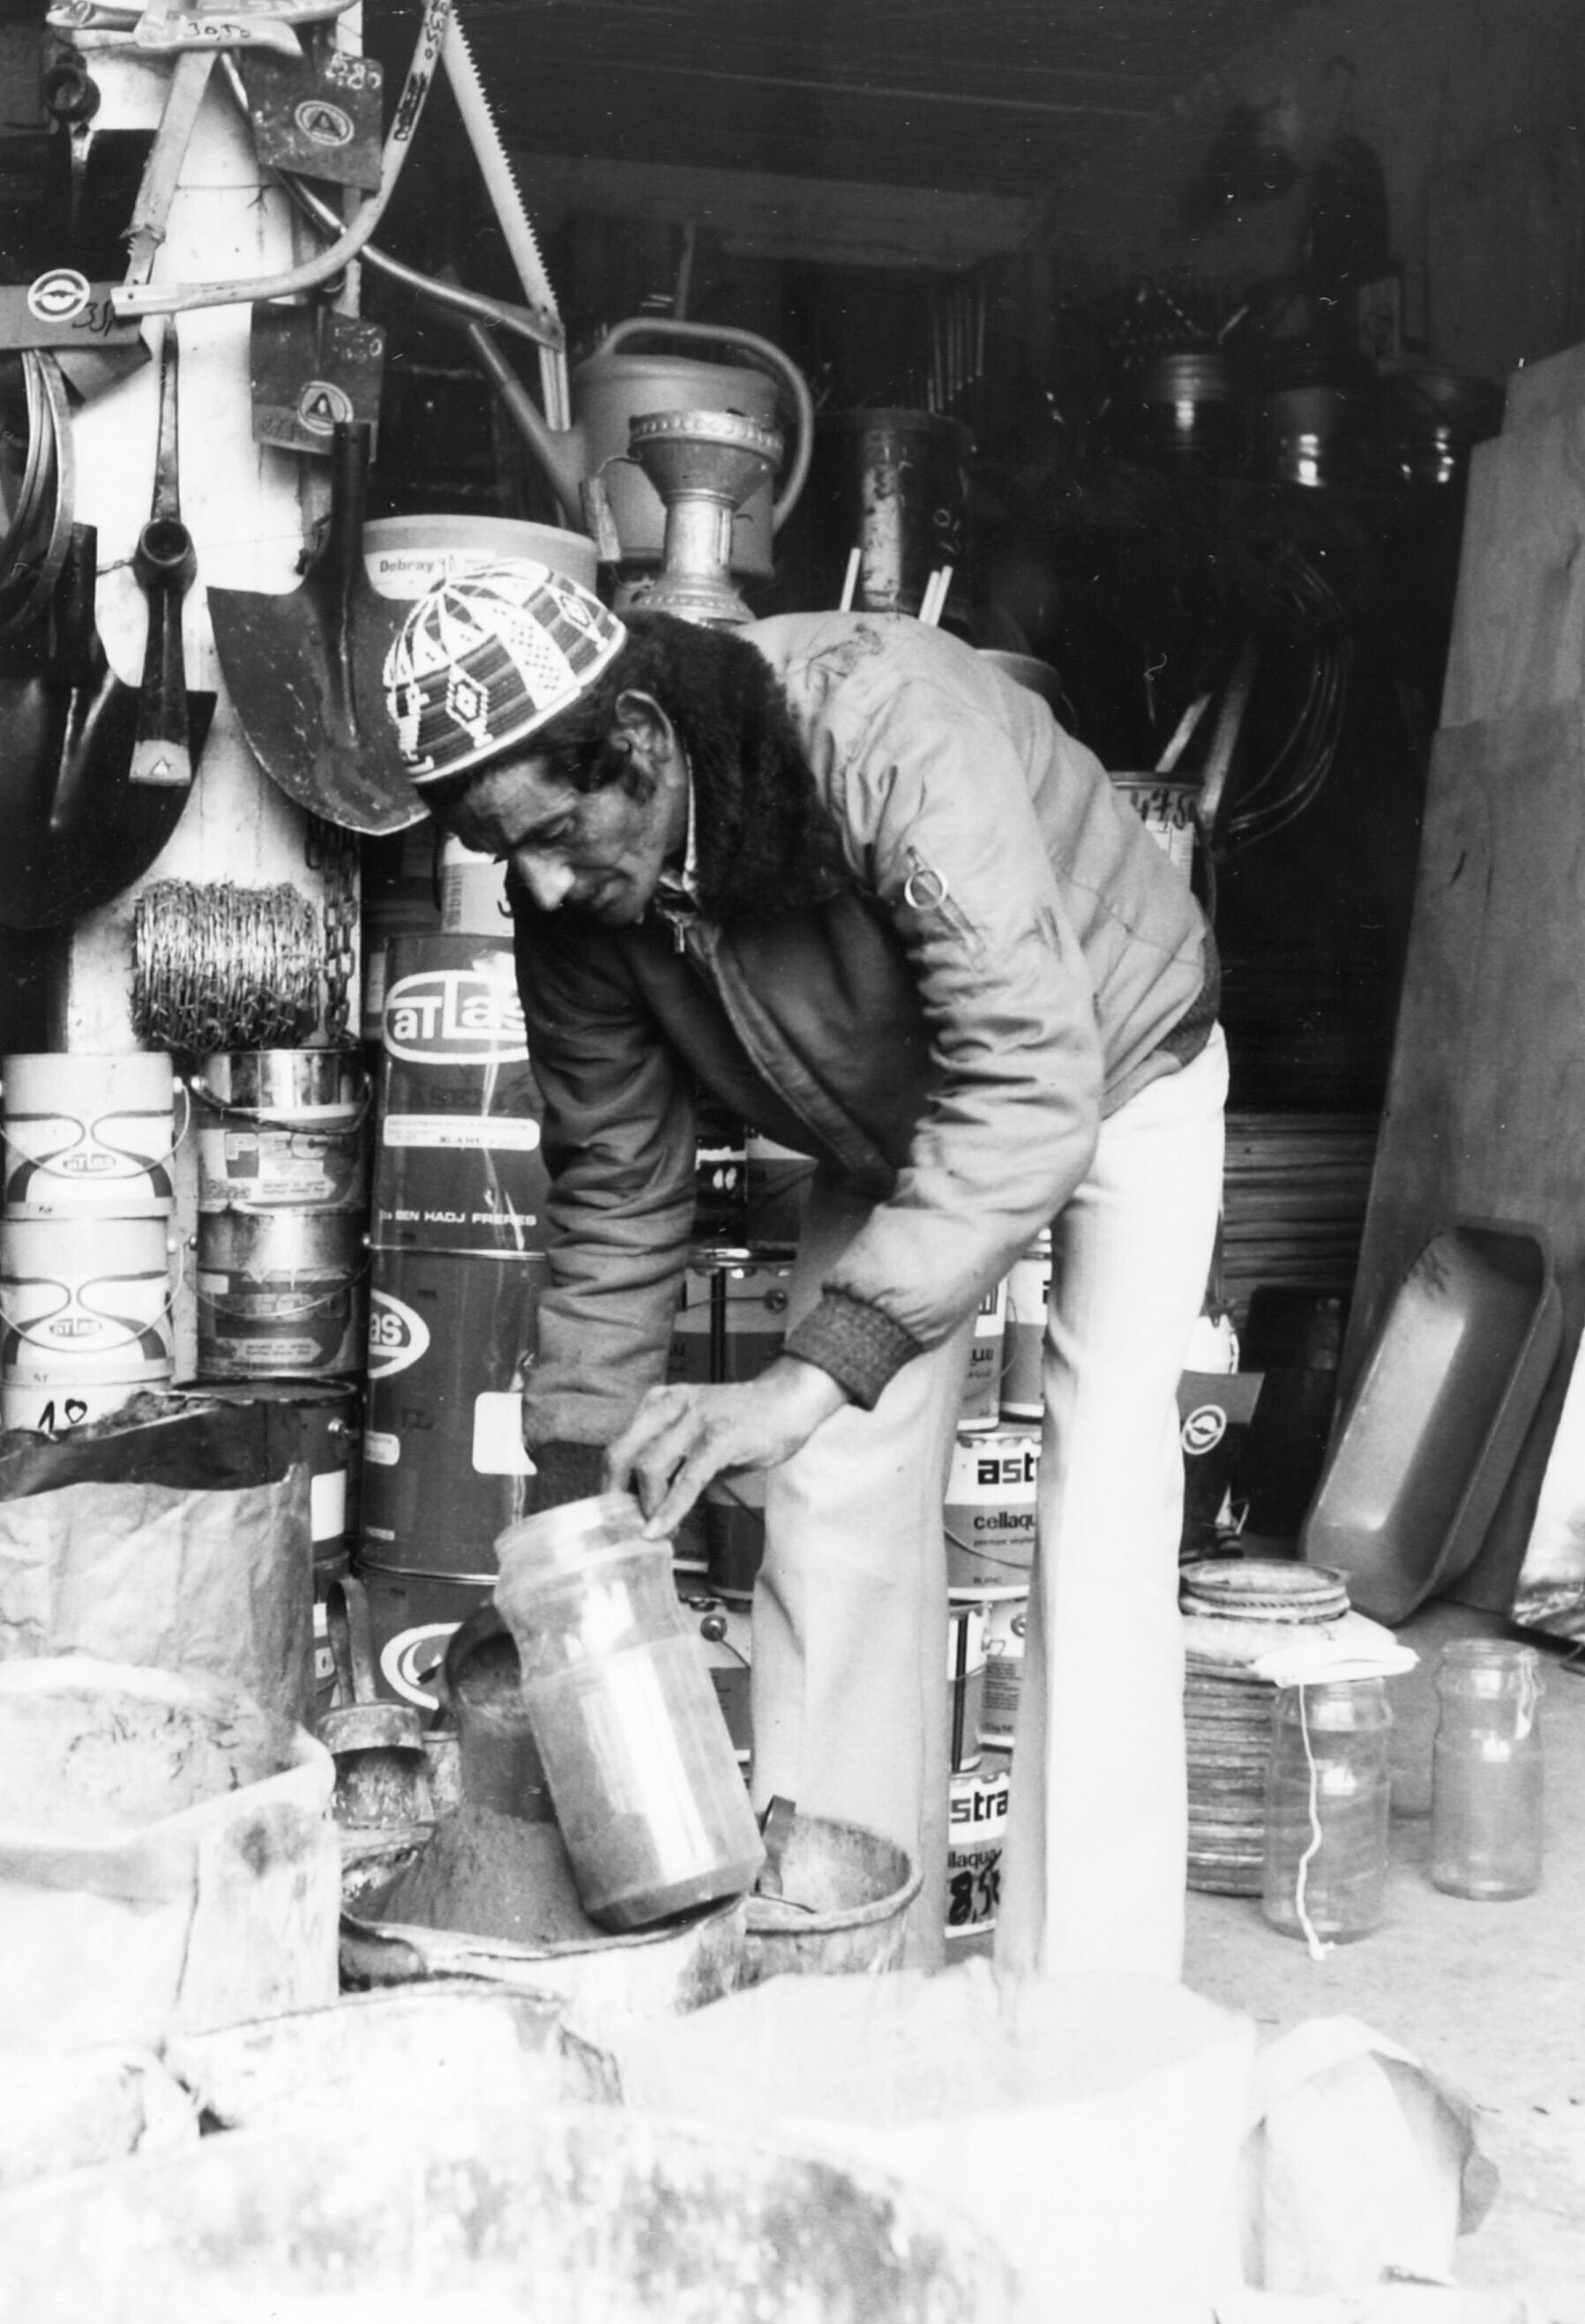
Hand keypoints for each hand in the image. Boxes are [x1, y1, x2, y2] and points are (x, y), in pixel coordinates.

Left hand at [603, 1357, 848, 1538]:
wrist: (790, 1399)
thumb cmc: (745, 1418)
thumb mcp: (696, 1429)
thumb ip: (672, 1455)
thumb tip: (646, 1499)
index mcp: (661, 1402)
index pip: (620, 1444)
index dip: (611, 1483)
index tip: (613, 1512)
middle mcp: (672, 1406)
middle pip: (621, 1453)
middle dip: (615, 1495)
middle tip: (620, 1525)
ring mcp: (696, 1420)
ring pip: (649, 1467)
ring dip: (647, 1507)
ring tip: (654, 1529)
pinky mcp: (720, 1439)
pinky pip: (687, 1480)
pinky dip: (671, 1509)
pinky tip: (665, 1529)